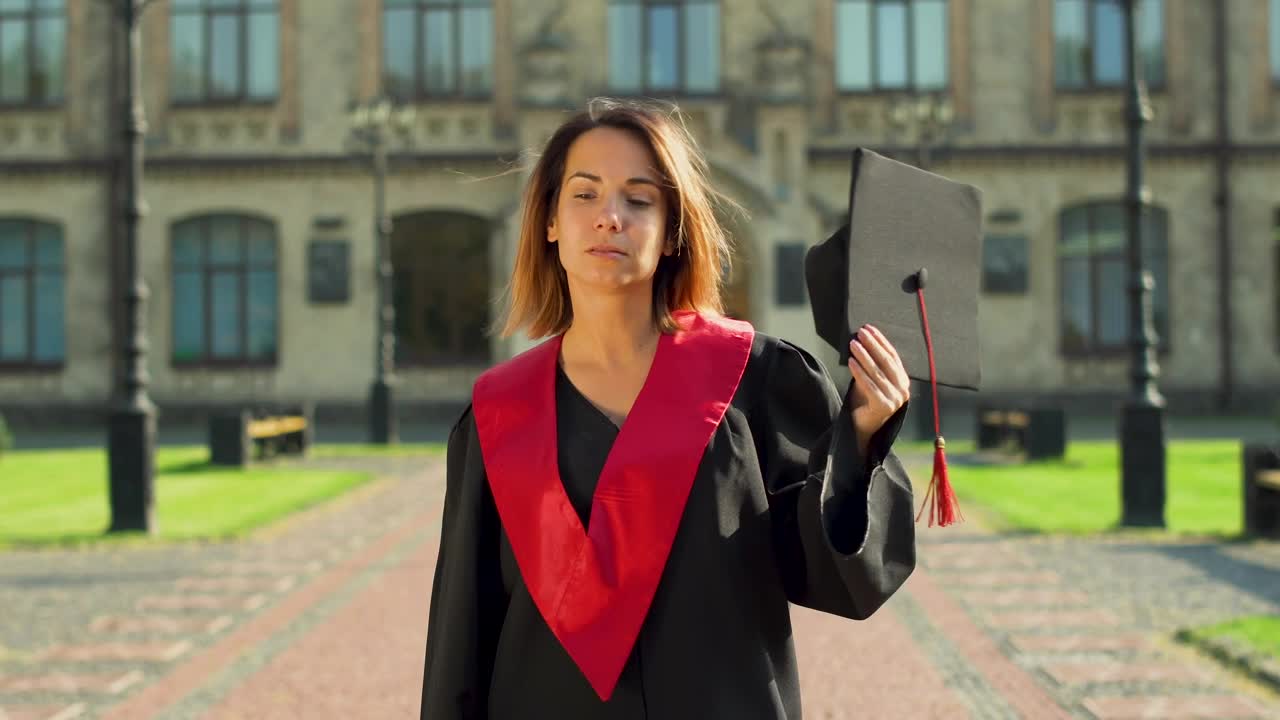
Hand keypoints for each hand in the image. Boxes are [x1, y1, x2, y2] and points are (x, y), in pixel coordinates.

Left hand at [847, 325, 909, 453]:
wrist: (861, 426)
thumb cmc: (865, 400)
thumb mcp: (870, 380)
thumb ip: (871, 364)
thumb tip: (862, 340)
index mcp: (903, 381)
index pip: (893, 356)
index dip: (881, 341)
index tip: (870, 328)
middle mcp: (903, 390)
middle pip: (886, 362)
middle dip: (873, 345)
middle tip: (861, 332)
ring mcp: (895, 399)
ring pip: (877, 373)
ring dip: (864, 356)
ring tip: (854, 344)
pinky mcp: (883, 407)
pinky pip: (870, 386)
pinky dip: (860, 372)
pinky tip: (851, 361)